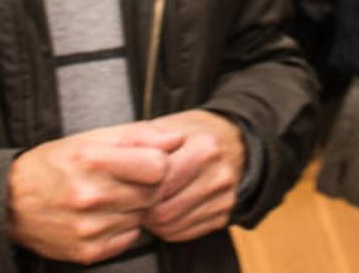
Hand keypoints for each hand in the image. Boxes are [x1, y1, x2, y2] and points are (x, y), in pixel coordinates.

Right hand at [7, 121, 183, 264]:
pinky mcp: (87, 252)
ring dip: (134, 207)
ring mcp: (88, 227)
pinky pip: (129, 239)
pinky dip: (122, 227)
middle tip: (125, 180)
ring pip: (143, 216)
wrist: (10, 203)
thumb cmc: (56, 164)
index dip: (159, 163)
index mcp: (92, 159)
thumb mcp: (92, 138)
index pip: (158, 166)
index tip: (147, 162)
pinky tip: (102, 216)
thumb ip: (139, 135)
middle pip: (154, 193)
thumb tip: (178, 138)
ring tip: (109, 197)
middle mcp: (90, 195)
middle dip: (147, 185)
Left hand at [141, 110, 245, 241]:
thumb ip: (143, 140)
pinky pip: (184, 234)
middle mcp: (219, 176)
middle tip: (132, 197)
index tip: (127, 182)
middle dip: (142, 209)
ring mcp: (225, 199)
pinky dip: (168, 227)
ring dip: (153, 221)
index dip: (136, 187)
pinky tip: (165, 208)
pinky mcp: (224, 216)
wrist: (232, 139)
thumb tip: (128, 162)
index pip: (159, 184)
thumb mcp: (166, 125)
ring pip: (172, 227)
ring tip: (147, 202)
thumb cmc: (190, 133)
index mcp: (205, 149)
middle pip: (164, 212)